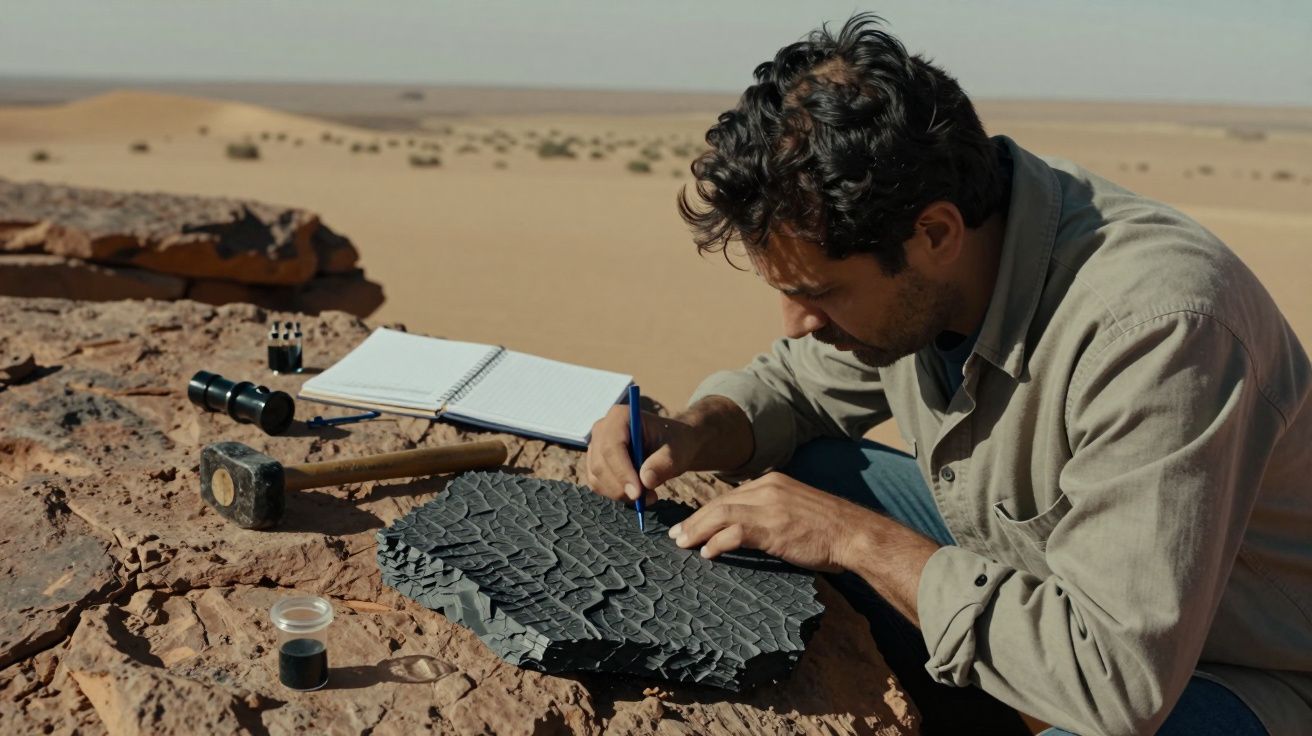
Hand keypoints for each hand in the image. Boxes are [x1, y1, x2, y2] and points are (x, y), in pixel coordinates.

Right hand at [585, 403, 704, 503]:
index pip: (612, 446)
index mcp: (621, 416)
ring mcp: (596, 446)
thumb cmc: (675, 443)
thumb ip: (664, 463)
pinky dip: (616, 495)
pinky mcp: (596, 463)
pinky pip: (598, 484)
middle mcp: (602, 429)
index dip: (622, 471)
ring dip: (620, 493)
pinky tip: (639, 495)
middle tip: (647, 499)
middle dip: (621, 487)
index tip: (638, 493)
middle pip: (601, 464)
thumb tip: (645, 481)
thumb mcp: (678, 451)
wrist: (672, 447)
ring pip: (597, 477)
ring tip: (649, 496)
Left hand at [667, 472, 876, 572]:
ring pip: (721, 514)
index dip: (708, 511)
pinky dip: (717, 542)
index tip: (693, 524)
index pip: (731, 495)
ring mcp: (770, 506)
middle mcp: (768, 488)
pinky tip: (707, 553)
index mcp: (773, 481)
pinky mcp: (773, 526)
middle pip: (720, 502)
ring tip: (683, 543)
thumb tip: (748, 529)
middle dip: (695, 519)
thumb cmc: (830, 529)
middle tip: (677, 535)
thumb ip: (773, 511)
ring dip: (698, 530)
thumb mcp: (796, 510)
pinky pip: (735, 532)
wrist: (855, 534)